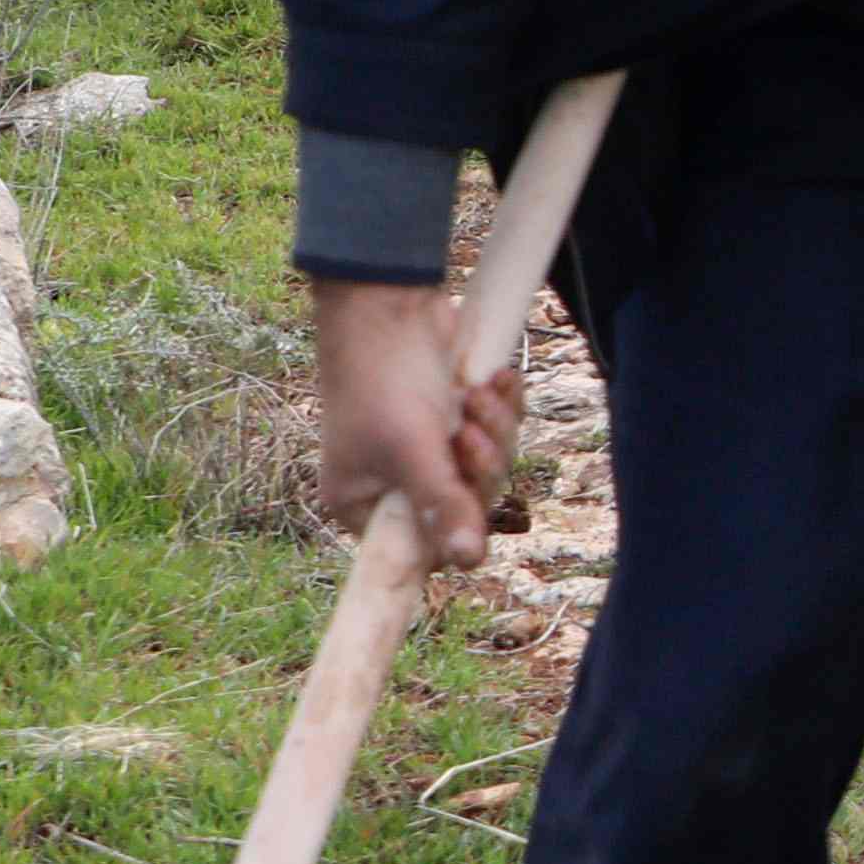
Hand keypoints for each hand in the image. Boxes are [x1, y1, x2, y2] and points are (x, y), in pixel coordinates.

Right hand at [307, 275, 518, 569]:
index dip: (453, 530)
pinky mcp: (456, 418)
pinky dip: (502, 408)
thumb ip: (440, 506)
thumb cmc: (383, 378)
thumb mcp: (412, 450)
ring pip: (489, 467)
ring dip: (494, 430)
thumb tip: (468, 563)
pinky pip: (499, 432)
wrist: (390, 300)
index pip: (419, 549)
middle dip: (479, 466)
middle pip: (466, 508)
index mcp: (361, 503)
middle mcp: (392, 482)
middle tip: (468, 432)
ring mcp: (427, 449)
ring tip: (477, 395)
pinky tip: (496, 380)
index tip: (468, 496)